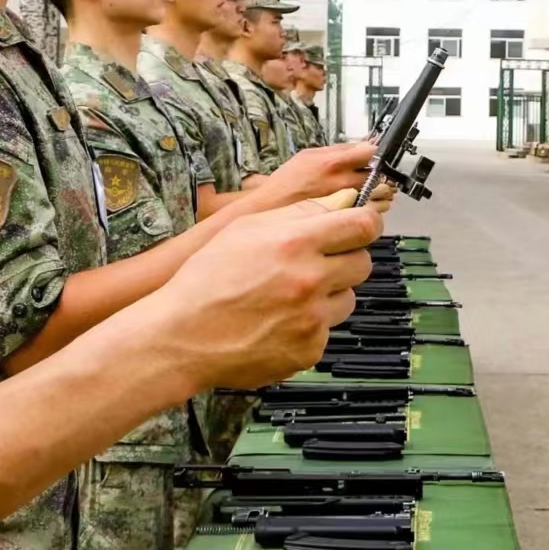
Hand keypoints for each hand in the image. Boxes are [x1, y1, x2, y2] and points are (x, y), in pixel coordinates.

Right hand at [152, 192, 380, 389]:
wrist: (182, 336)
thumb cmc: (206, 281)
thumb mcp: (247, 228)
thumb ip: (301, 212)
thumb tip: (344, 201)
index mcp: (295, 243)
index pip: (362, 226)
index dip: (366, 223)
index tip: (361, 225)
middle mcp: (310, 280)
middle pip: (362, 262)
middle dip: (345, 258)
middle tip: (315, 262)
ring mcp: (313, 319)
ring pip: (347, 298)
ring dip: (329, 294)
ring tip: (289, 295)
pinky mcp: (310, 349)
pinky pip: (326, 329)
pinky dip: (310, 324)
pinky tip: (279, 321)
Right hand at [251, 141, 377, 207]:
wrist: (271, 210)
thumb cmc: (287, 184)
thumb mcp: (309, 155)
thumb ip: (340, 150)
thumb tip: (365, 144)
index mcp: (332, 164)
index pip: (371, 152)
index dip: (377, 152)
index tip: (378, 153)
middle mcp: (341, 184)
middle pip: (380, 175)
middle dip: (380, 174)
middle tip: (374, 173)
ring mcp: (345, 204)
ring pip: (379, 196)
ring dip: (379, 192)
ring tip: (369, 189)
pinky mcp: (347, 220)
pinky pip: (370, 212)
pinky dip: (371, 207)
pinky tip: (361, 203)